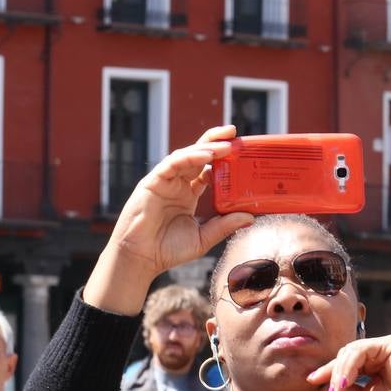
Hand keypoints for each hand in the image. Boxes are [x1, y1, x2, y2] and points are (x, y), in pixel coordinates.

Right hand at [111, 126, 253, 274]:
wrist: (140, 258)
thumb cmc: (167, 249)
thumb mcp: (203, 238)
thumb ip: (224, 226)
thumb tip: (250, 217)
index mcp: (188, 194)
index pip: (207, 170)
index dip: (224, 161)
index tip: (243, 155)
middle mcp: (177, 183)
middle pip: (198, 156)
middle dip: (216, 142)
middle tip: (234, 132)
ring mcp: (165, 181)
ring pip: (187, 156)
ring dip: (207, 148)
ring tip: (226, 145)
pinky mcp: (153, 182)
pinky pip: (172, 164)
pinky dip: (189, 158)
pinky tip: (206, 156)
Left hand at [306, 336, 390, 390]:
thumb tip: (320, 388)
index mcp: (372, 362)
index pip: (345, 362)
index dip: (329, 372)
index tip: (312, 382)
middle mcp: (377, 350)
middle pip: (345, 354)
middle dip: (332, 372)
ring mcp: (384, 345)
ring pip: (351, 351)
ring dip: (340, 372)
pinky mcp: (390, 343)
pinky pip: (362, 350)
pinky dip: (350, 366)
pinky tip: (345, 381)